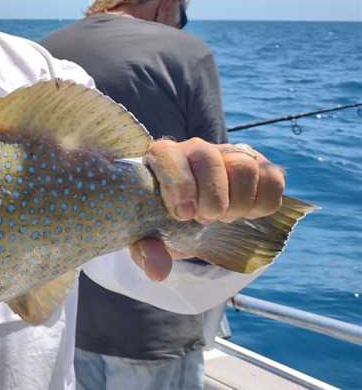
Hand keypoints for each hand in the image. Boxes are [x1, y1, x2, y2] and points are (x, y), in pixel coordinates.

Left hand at [129, 138, 284, 280]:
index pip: (171, 157)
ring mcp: (228, 154)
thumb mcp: (148, 236)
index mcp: (162, 157)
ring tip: (224, 219)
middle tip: (205, 221)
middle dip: (212, 199)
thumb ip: (147, 250)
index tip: (184, 215)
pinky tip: (246, 215)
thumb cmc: (161, 219)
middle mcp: (195, 149)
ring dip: (238, 202)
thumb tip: (158, 271)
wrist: (185, 215)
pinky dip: (263, 202)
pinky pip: (272, 176)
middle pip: (211, 159)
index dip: (180, 186)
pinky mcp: (256, 165)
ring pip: (245, 166)